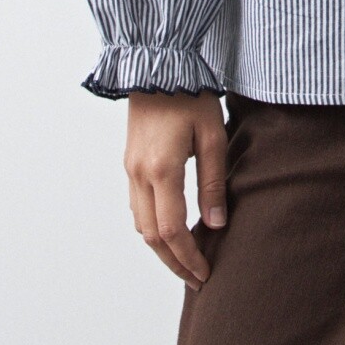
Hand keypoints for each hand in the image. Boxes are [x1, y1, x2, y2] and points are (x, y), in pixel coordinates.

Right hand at [125, 90, 229, 289]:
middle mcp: (139, 175)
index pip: (172, 230)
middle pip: (151, 236)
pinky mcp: (129, 162)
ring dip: (161, 248)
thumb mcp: (212, 137)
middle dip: (174, 262)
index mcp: (161, 170)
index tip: (205, 273)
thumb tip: (216, 224)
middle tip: (197, 278)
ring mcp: (130, 169)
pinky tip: (171, 230)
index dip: (188, 257)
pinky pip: (136, 207)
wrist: (158, 65)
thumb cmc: (190, 96)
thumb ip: (213, 182)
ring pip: (140, 225)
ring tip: (186, 260)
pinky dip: (152, 227)